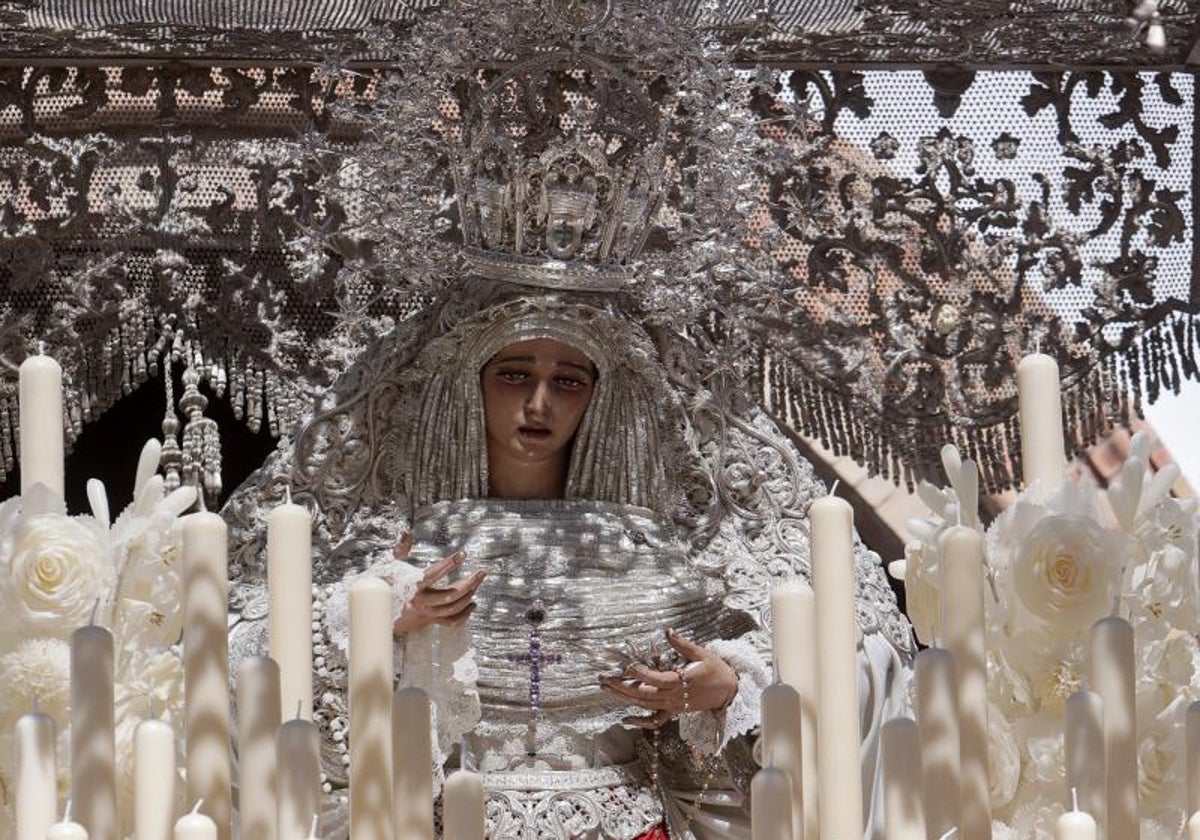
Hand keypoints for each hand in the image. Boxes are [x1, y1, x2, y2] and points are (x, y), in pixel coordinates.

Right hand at [391, 531, 485, 634]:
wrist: (377, 610)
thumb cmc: (386, 583)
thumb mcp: (391, 562)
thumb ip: (401, 547)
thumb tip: (406, 531)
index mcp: (412, 585)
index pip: (433, 574)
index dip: (449, 564)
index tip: (462, 554)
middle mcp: (420, 601)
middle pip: (449, 595)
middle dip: (468, 584)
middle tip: (481, 572)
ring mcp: (426, 612)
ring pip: (452, 609)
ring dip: (468, 596)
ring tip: (477, 583)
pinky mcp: (429, 620)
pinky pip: (451, 622)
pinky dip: (464, 615)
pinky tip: (472, 604)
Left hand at [601, 628, 738, 729]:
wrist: (728, 692)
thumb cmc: (716, 670)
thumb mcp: (702, 653)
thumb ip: (683, 644)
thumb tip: (668, 631)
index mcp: (681, 682)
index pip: (657, 680)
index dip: (641, 674)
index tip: (627, 667)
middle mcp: (673, 697)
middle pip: (644, 694)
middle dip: (623, 687)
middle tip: (605, 679)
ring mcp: (672, 706)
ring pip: (645, 705)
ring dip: (625, 698)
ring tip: (607, 689)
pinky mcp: (673, 711)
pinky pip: (655, 720)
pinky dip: (640, 722)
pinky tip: (625, 719)